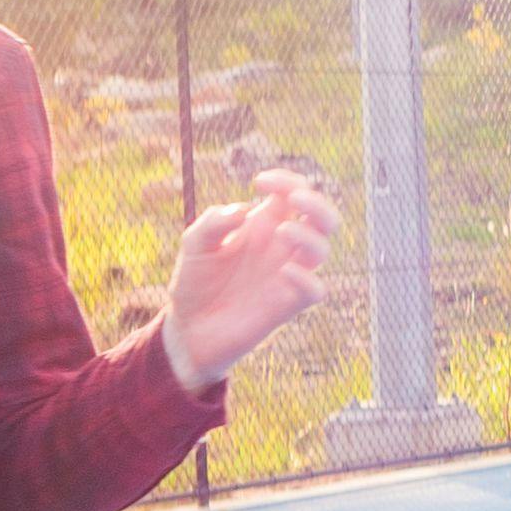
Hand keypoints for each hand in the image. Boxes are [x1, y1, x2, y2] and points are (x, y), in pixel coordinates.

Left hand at [156, 167, 341, 390]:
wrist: (188, 330)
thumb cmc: (194, 284)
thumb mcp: (193, 245)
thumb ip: (213, 222)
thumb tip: (245, 210)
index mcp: (262, 227)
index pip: (292, 194)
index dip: (285, 180)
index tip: (260, 182)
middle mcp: (280, 248)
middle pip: (322, 218)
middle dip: (317, 201)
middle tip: (294, 198)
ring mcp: (286, 276)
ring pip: (323, 249)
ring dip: (309, 234)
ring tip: (282, 231)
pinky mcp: (286, 305)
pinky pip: (316, 291)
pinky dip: (307, 278)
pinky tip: (285, 272)